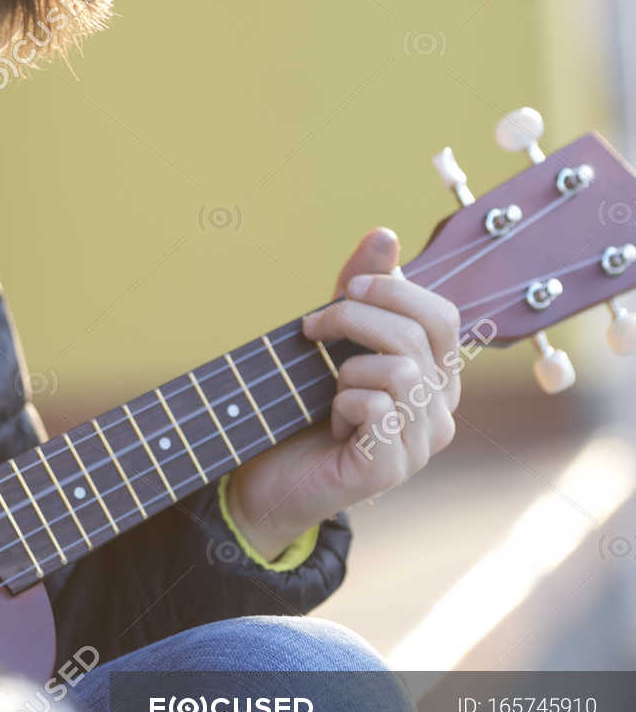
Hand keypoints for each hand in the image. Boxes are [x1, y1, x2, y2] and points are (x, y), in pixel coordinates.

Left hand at [223, 227, 462, 558]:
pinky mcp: (393, 468)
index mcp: (435, 376)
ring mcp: (422, 443)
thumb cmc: (301, 406)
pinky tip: (332, 421)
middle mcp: (440, 410)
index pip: (443, 315)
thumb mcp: (329, 339)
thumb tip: (386, 234)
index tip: (345, 289)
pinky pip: (377, 408)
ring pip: (400, 371)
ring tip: (329, 390)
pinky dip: (343, 402)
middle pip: (418, 336)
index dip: (395, 290)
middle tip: (311, 329)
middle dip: (355, 318)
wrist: (267, 476)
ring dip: (346, 369)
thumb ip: (360, 291)